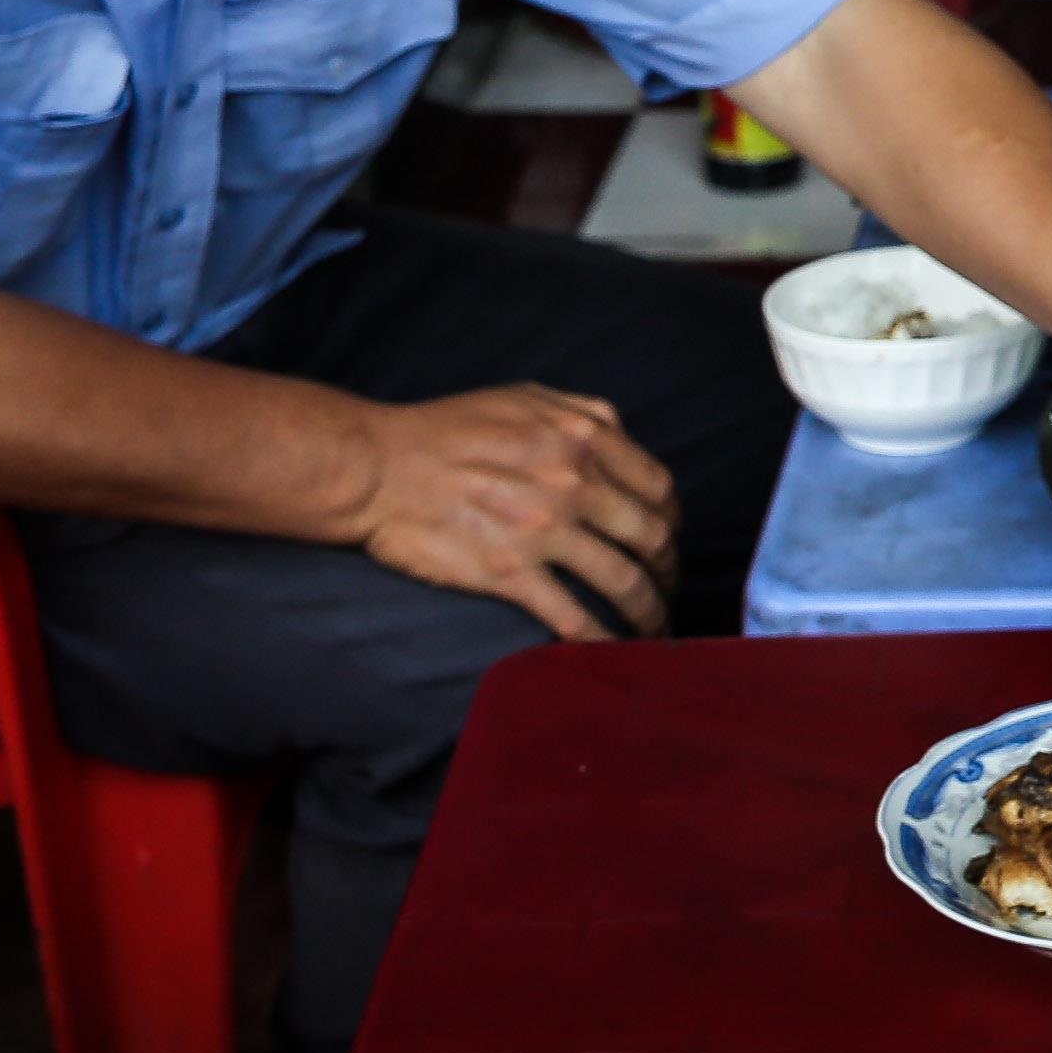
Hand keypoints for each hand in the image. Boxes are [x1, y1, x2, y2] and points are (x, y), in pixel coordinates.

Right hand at [350, 384, 678, 638]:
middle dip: (669, 571)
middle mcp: (573, 482)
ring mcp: (544, 530)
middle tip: (668, 590)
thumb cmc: (445, 429)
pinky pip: (573, 618)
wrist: (379, 468)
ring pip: (624, 582)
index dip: (672, 521)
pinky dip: (600, 642)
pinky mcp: (511, 573)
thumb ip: (579, 413)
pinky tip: (610, 655)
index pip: (658, 487)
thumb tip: (618, 435)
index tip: (668, 540)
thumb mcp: (522, 398)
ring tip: (654, 631)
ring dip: (649, 612)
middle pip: (651, 538)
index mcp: (582, 437)